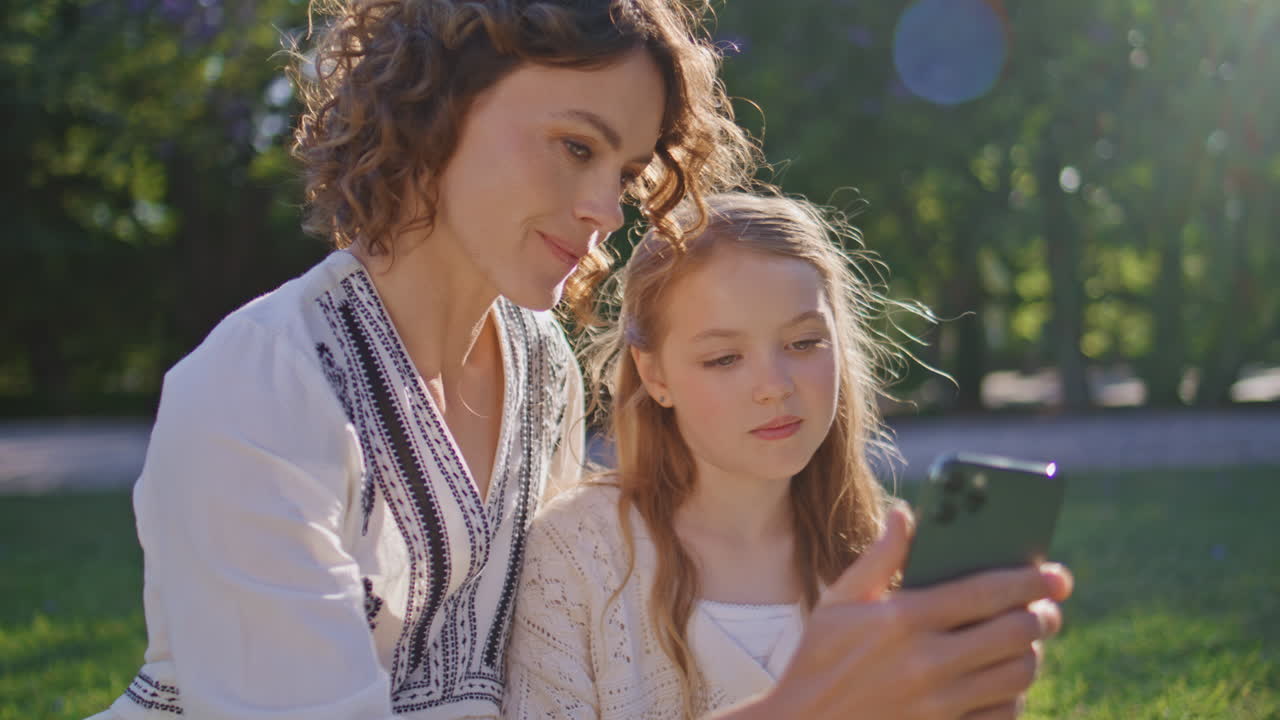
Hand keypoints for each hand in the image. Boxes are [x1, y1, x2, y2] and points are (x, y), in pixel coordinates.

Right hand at [743, 503, 1073, 719]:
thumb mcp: (839, 602)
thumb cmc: (819, 658)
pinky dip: (1013, 695)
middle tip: (1046, 609)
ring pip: (1018, 674)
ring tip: (1025, 643)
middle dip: (1042, 616)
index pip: (987, 591)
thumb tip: (907, 514)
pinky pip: (1004, 714)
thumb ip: (879, 557)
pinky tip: (1003, 682)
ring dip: (1031, 654)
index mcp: (902, 618)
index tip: (1056, 574)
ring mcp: (938, 704)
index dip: (1030, 580)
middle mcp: (926, 661)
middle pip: (1015, 633)